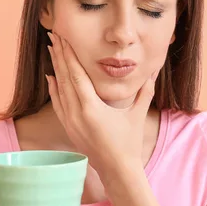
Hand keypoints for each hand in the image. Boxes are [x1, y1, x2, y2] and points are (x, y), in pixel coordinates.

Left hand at [45, 31, 157, 177]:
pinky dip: (54, 89)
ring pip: (59, 89)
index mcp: (91, 108)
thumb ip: (145, 91)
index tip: (63, 38)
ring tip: (51, 49)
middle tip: (53, 35)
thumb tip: (155, 70)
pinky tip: (51, 77)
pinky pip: (57, 103)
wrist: (117, 170)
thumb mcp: (137, 115)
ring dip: (55, 68)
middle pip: (64, 78)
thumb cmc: (128, 143)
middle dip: (59, 55)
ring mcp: (70, 122)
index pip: (76, 75)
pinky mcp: (69, 128)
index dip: (69, 55)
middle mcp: (76, 114)